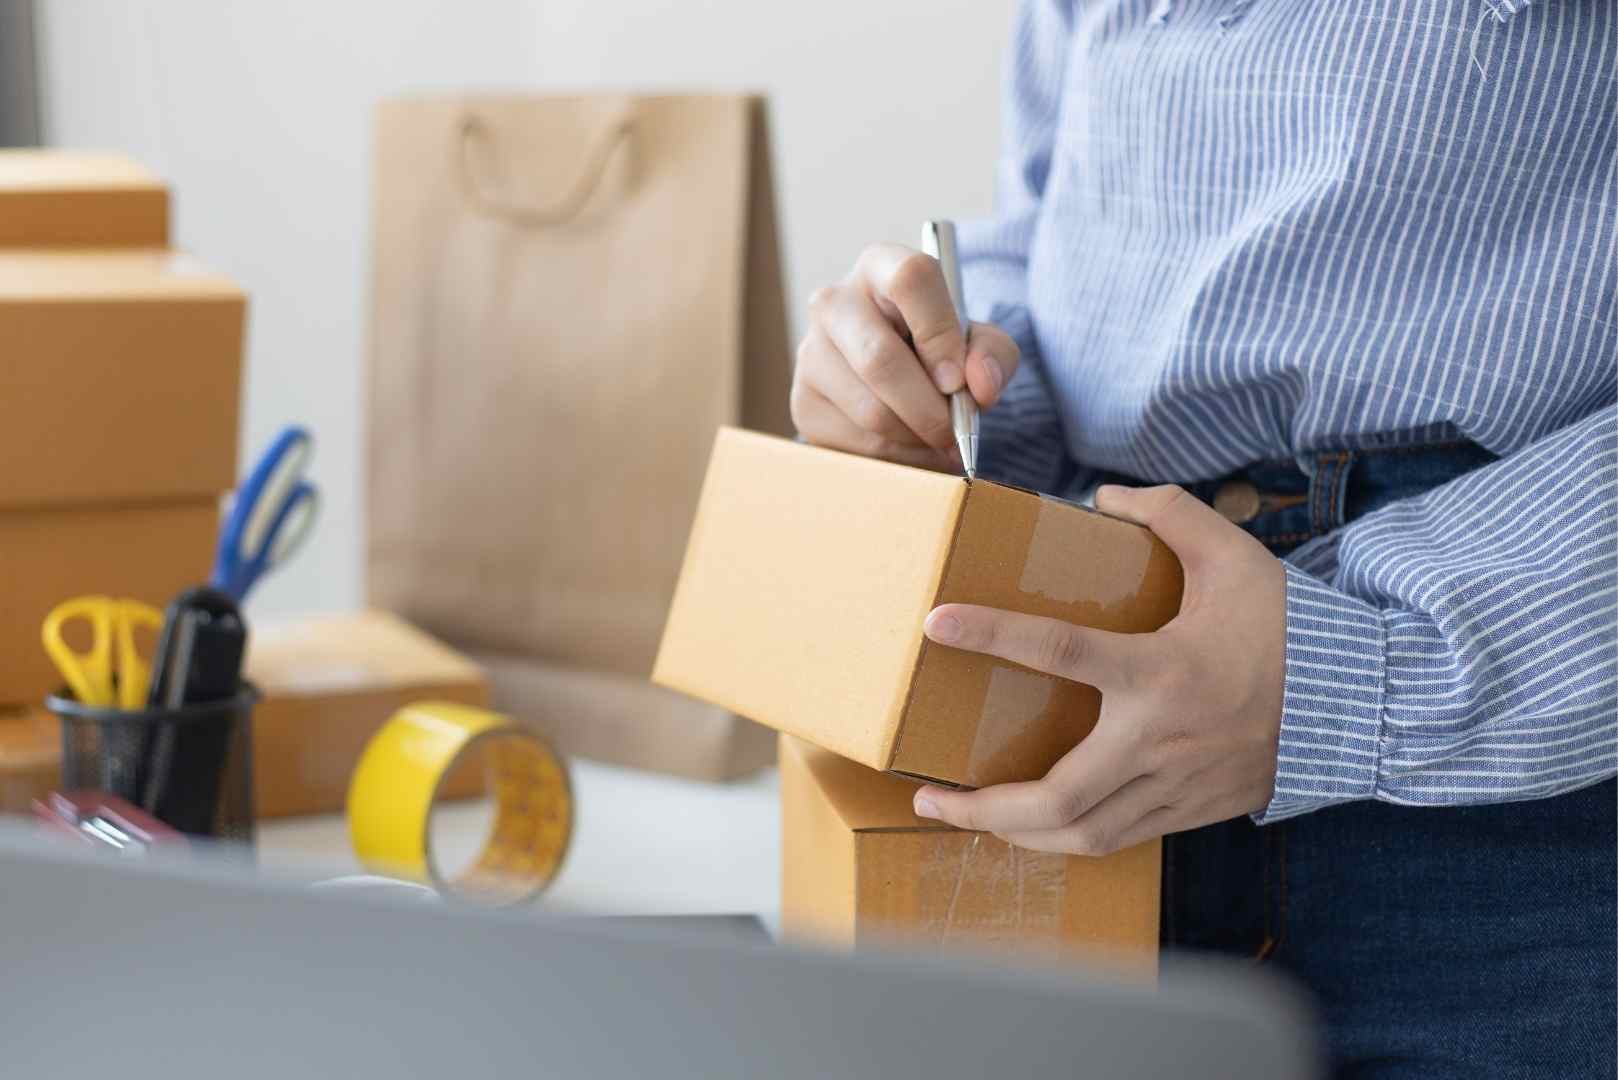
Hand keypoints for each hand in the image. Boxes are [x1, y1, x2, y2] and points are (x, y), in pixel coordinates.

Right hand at [791, 243, 1019, 469]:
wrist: (893, 378)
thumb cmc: (938, 349)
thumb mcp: (978, 342)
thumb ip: (992, 355)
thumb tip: (980, 388)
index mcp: (881, 266)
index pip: (910, 279)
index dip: (939, 333)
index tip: (957, 381)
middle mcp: (834, 302)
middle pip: (879, 357)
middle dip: (928, 409)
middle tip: (955, 432)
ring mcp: (811, 353)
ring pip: (871, 411)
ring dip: (917, 439)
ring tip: (940, 441)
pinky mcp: (803, 404)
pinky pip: (858, 445)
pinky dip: (898, 458)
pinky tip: (913, 447)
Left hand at [911, 484, 1286, 854]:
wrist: (1359, 704)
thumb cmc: (1289, 627)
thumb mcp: (1233, 555)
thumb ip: (1170, 514)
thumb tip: (1106, 497)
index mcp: (1162, 670)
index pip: (1060, 652)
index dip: (992, 634)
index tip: (935, 623)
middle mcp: (1161, 739)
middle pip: (1058, 795)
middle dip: (982, 806)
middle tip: (927, 794)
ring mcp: (1175, 786)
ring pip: (1083, 833)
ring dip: (1014, 833)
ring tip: (964, 817)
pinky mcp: (1189, 812)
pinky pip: (1114, 839)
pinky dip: (1064, 838)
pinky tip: (1030, 825)